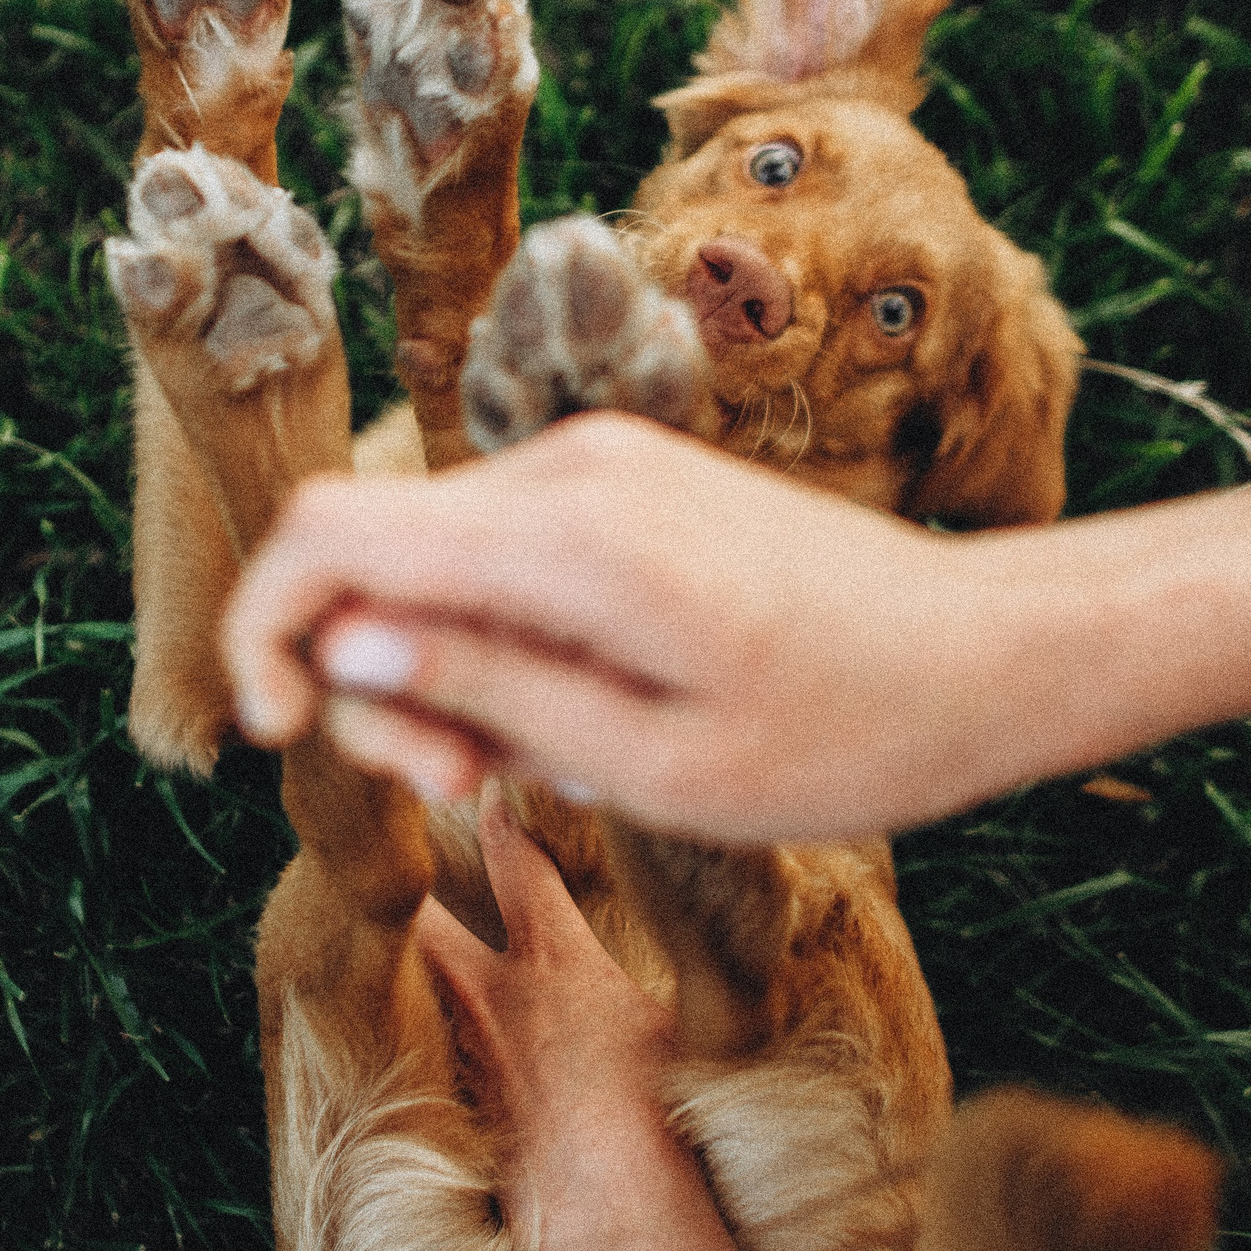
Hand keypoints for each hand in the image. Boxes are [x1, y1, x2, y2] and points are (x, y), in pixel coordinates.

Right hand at [224, 377, 1250, 844]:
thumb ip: (484, 691)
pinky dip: (496, 636)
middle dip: (370, 681)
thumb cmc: (844, 730)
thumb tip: (342, 645)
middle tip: (465, 788)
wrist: (985, 652)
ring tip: (534, 768)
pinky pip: (503, 550)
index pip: (329, 532)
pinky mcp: (625, 482)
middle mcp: (566, 466)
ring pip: (433, 555)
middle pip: (370, 550)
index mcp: (564, 532)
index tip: (287, 734)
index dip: (264, 631)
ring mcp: (598, 462)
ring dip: (438, 669)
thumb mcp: (648, 760)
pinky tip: (577, 714)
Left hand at [416, 784, 747, 1250]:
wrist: (608, 1203)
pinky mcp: (456, 1111)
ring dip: (410, 962)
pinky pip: (426, 1058)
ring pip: (414, 985)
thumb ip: (662, 981)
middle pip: (427, 918)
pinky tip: (412, 1042)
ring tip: (398, 942)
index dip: (503, 824)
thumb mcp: (676, 1028)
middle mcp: (493, 998)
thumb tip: (697, 966)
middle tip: (392, 853)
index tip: (491, 796)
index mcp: (554, 962)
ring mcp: (465, 1055)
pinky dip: (423, 1042)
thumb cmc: (659, 1115)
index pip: (518, 867)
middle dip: (411, 886)